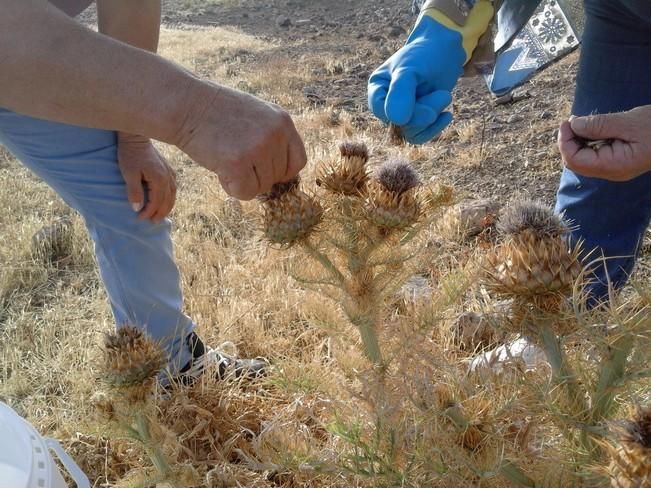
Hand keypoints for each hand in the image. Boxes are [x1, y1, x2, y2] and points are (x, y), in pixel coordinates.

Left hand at [117, 133, 176, 222]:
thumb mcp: (129, 173)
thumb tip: (138, 208)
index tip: (139, 218)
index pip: (156, 202)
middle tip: (152, 222)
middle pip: (167, 201)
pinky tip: (166, 200)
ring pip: (172, 195)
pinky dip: (170, 197)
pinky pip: (173, 188)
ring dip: (167, 207)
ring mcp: (170, 173)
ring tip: (160, 215)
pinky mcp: (168, 169)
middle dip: (160, 213)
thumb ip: (134, 191)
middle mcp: (168, 178)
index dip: (148, 212)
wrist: (136, 137)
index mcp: (159, 179)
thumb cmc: (130, 154)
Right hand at [174, 83, 306, 199]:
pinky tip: (220, 168)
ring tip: (226, 157)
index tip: (264, 169)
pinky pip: (245, 192)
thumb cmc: (218, 113)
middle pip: (278, 177)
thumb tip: (282, 174)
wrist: (186, 105)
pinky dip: (231, 187)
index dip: (282, 171)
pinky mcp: (238, 162)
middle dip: (257, 175)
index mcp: (283, 121)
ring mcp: (258, 148)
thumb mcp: (257, 116)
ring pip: (261, 187)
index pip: (298, 161)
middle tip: (235, 156)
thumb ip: (273, 139)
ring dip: (243, 180)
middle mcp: (275, 134)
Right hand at [367, 16, 465, 143]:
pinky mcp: (415, 121)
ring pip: (410, 132)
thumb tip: (396, 120)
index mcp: (377, 88)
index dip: (403, 110)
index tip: (424, 96)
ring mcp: (400, 114)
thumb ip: (400, 92)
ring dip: (431, 117)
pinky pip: (419, 136)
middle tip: (445, 94)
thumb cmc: (425, 54)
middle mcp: (385, 103)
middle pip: (399, 124)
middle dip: (424, 111)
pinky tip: (447, 115)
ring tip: (445, 96)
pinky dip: (434, 127)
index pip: (382, 111)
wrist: (446, 51)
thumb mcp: (411, 68)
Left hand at [558, 105, 650, 180]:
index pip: (576, 161)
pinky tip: (593, 128)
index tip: (566, 123)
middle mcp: (611, 172)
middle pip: (576, 162)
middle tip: (572, 121)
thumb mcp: (629, 122)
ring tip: (583, 123)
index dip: (565, 142)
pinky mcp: (617, 161)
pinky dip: (589, 142)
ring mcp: (614, 168)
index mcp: (614, 166)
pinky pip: (594, 155)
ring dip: (578, 141)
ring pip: (583, 159)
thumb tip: (574, 125)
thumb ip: (600, 125)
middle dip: (569, 142)